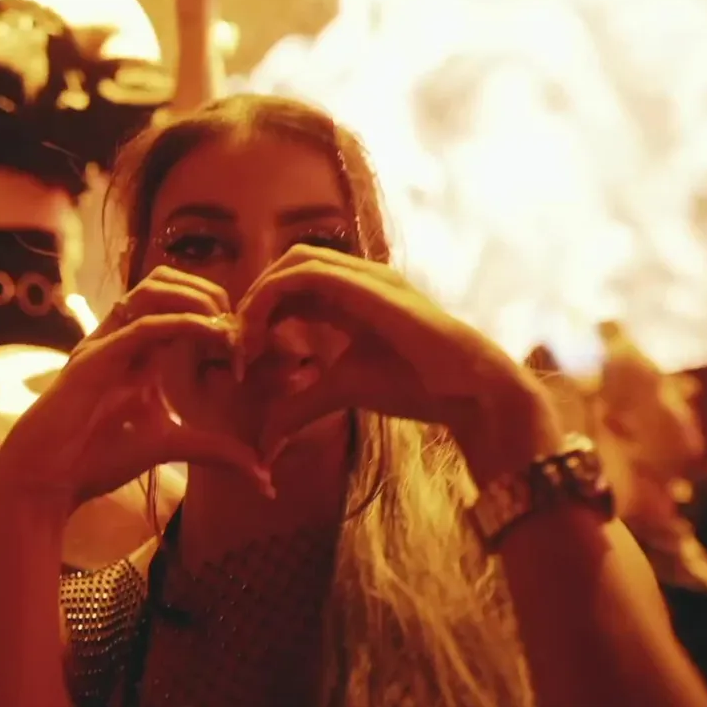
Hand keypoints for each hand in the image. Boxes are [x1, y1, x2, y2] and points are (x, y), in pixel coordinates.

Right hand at [0, 266, 266, 508]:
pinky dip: (181, 323)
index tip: (246, 349)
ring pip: (154, 288)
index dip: (218, 314)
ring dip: (198, 301)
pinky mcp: (95, 358)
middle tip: (240, 333)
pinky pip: (142, 323)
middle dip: (212, 296)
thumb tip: (264, 478)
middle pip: (168, 281)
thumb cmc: (96, 458)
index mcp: (139, 348)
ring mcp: (106, 342)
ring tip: (226, 332)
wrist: (46, 478)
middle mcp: (121, 335)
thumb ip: (216, 451)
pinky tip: (210, 339)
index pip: (180, 302)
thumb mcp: (171, 446)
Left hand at [236, 245, 559, 483]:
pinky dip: (269, 299)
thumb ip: (300, 406)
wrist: (468, 389)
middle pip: (287, 268)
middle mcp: (357, 276)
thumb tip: (264, 443)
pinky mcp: (366, 284)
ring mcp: (364, 275)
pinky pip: (301, 274)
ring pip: (291, 263)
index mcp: (352, 296)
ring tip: (245, 345)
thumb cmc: (415, 386)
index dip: (260, 314)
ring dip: (259, 299)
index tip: (244, 358)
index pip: (293, 286)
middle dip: (254, 303)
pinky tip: (260, 339)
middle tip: (237, 349)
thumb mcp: (340, 392)